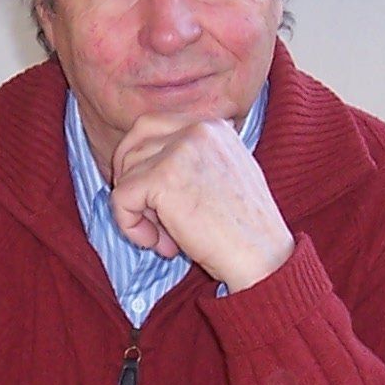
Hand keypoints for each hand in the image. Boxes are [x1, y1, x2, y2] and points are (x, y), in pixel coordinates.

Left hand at [106, 115, 294, 292]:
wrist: (263, 258)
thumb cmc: (244, 230)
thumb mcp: (223, 176)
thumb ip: (190, 161)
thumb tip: (139, 167)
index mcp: (213, 125)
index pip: (151, 127)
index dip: (142, 165)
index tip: (156, 201)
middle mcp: (197, 129)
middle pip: (132, 142)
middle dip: (130, 182)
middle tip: (151, 218)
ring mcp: (180, 150)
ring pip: (125, 173)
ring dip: (137, 212)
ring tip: (166, 238)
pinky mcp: (163, 177)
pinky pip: (120, 198)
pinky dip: (129, 226)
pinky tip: (158, 245)